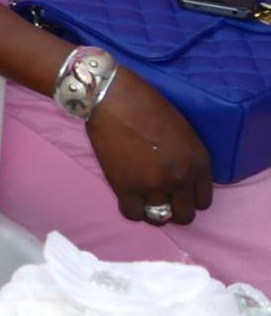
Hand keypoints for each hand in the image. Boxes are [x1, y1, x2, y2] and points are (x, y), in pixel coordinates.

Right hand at [86, 68, 211, 225]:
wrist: (112, 96)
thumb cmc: (147, 104)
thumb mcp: (183, 131)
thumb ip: (187, 158)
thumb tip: (181, 178)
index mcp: (199, 163)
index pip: (203, 201)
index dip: (189, 198)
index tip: (177, 193)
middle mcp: (181, 179)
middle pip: (184, 216)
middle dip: (173, 209)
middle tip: (160, 198)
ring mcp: (153, 185)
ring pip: (159, 218)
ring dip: (152, 210)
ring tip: (142, 198)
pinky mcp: (125, 187)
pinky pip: (133, 214)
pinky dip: (132, 209)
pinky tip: (128, 197)